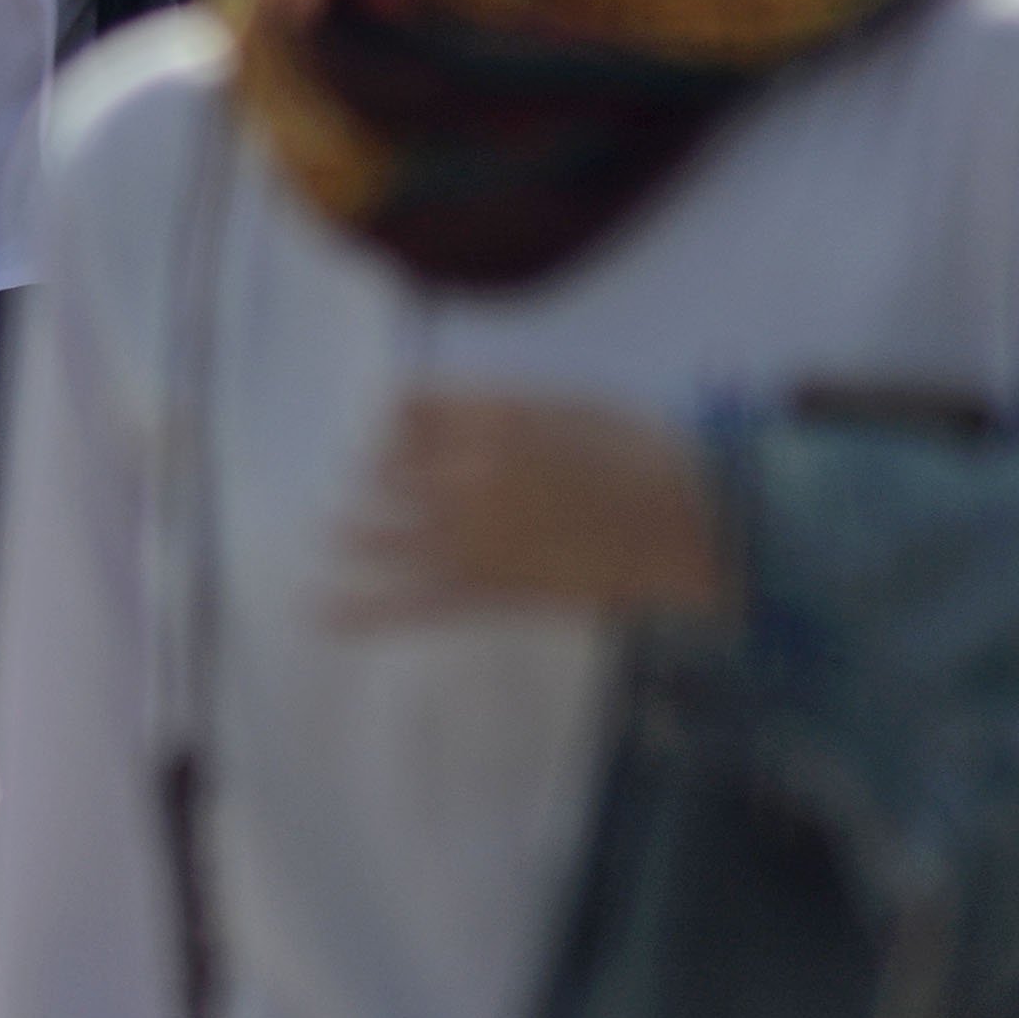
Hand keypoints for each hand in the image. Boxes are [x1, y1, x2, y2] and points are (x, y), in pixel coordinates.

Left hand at [333, 391, 731, 626]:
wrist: (703, 533)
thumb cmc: (647, 460)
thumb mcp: (571, 404)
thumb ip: (496, 405)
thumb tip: (431, 407)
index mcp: (489, 420)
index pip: (402, 409)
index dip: (399, 422)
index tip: (404, 434)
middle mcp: (467, 475)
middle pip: (384, 468)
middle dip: (382, 476)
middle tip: (386, 483)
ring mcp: (472, 538)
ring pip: (379, 530)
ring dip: (354, 530)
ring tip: (337, 532)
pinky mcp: (487, 591)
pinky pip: (406, 602)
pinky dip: (358, 611)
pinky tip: (315, 613)